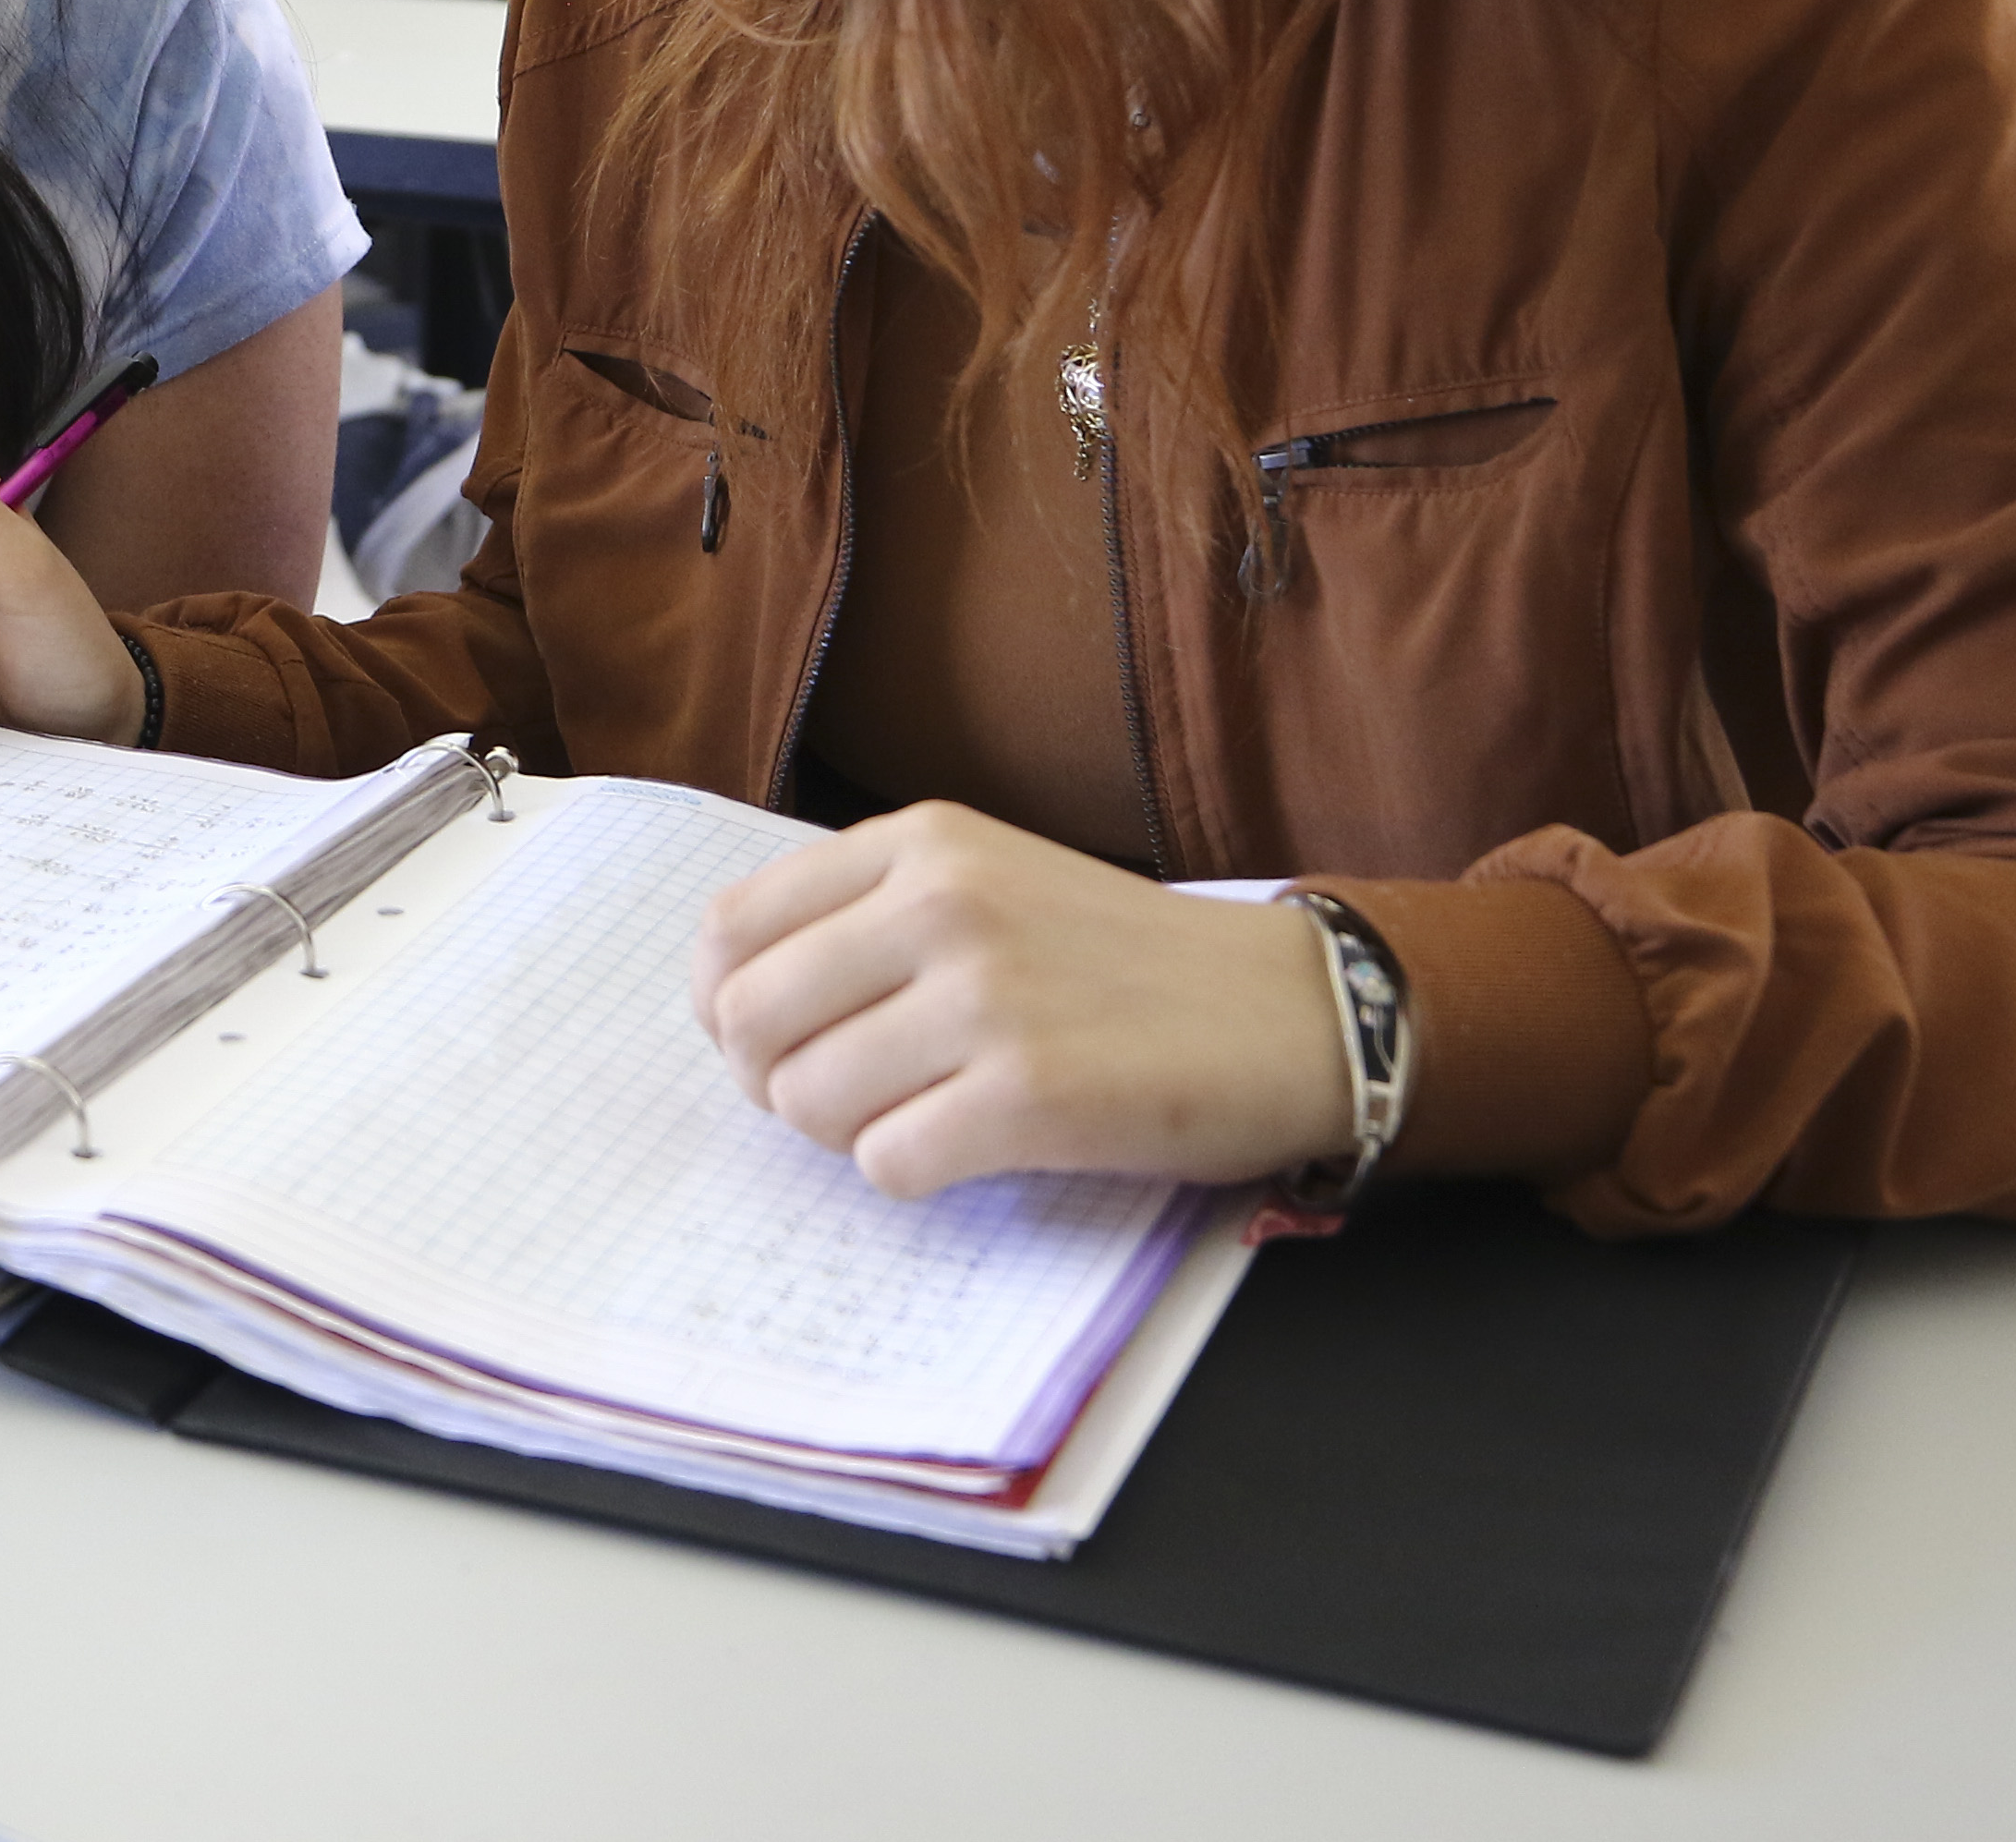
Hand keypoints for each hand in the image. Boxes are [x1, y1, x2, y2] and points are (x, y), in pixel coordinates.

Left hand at [690, 803, 1353, 1197]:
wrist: (1288, 1010)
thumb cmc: (1125, 960)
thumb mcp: (989, 880)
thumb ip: (868, 916)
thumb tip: (734, 1001)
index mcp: (918, 843)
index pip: (729, 929)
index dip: (726, 1007)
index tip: (771, 1043)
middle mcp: (940, 903)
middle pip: (748, 1022)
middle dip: (772, 1082)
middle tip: (840, 1099)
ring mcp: (984, 996)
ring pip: (807, 1101)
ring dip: (848, 1133)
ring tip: (924, 1116)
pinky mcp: (1029, 1093)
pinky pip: (887, 1163)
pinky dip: (913, 1173)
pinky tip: (974, 1147)